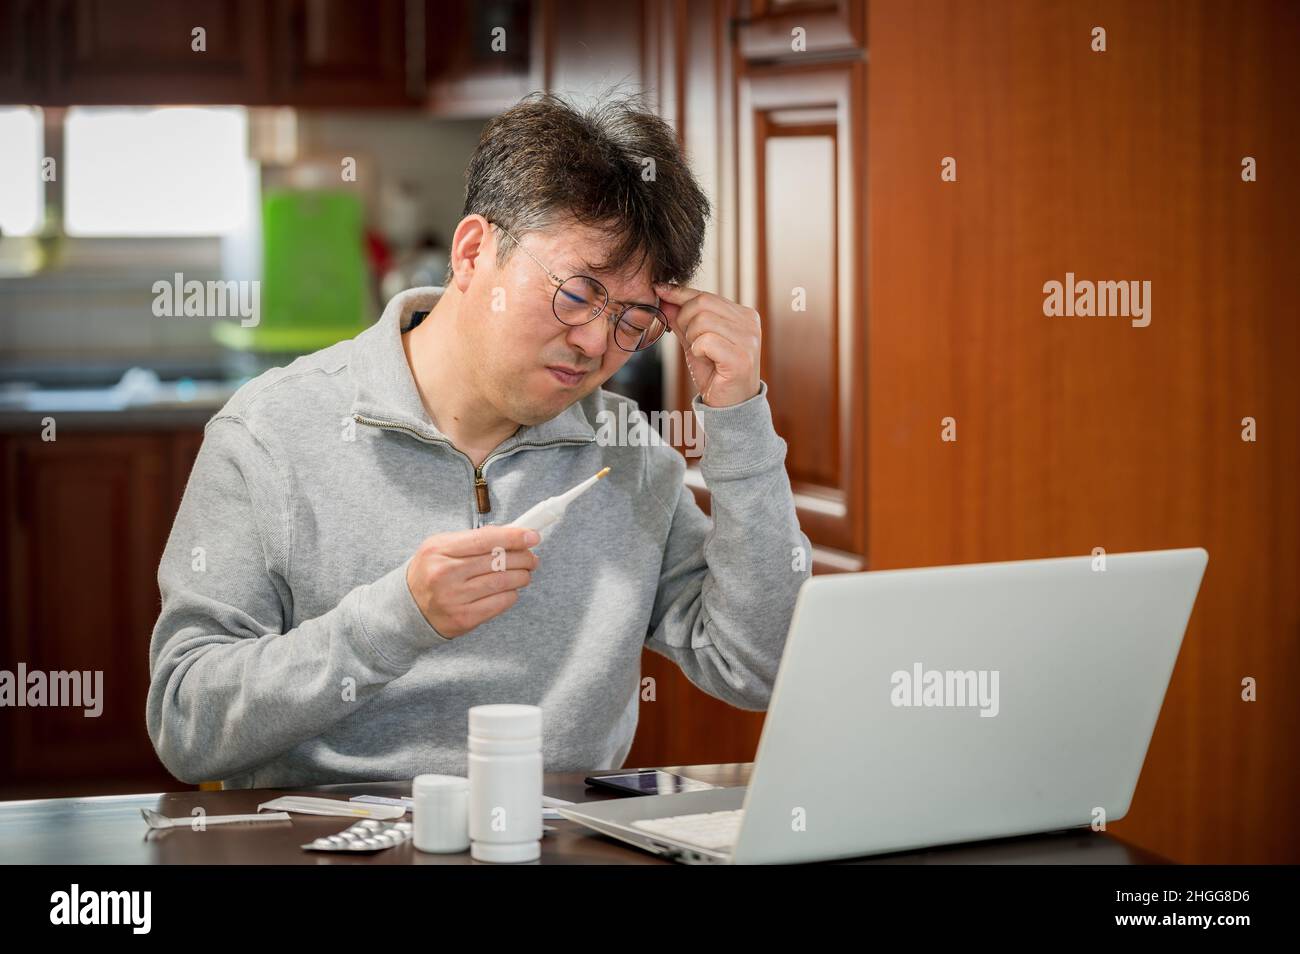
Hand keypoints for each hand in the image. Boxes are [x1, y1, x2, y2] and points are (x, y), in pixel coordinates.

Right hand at [405, 525, 539, 637]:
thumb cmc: (431, 572)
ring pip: (503, 582)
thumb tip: (511, 533)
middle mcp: (445, 574)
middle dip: (523, 557)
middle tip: (532, 557)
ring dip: (522, 576)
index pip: (485, 540)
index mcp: (439, 550)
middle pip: (498, 561)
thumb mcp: (441, 547)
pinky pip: (500, 603)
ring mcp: (454, 598)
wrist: (407, 608)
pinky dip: (512, 594)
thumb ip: (474, 539)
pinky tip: (511, 589)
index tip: (533, 536)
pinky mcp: (464, 618)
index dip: (514, 537)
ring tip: (525, 573)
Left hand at [654, 283, 761, 407]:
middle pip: (702, 304)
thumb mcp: (695, 341)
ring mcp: (748, 340)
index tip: (660, 290)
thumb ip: (682, 319)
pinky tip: (706, 360)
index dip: (680, 293)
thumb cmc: (715, 373)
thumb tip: (663, 295)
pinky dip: (698, 350)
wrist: (729, 405)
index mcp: (743, 315)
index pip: (705, 295)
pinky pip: (706, 341)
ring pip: (702, 321)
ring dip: (692, 339)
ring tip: (701, 353)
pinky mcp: (741, 358)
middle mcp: (750, 323)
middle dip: (685, 321)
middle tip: (690, 342)